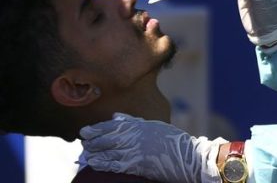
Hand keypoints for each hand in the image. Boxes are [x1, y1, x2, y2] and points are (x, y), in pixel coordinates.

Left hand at [79, 113, 223, 182]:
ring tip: (86, 154)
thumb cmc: (172, 140)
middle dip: (93, 141)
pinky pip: (114, 164)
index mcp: (140, 125)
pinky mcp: (136, 164)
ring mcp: (134, 150)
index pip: (112, 125)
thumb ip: (134, 121)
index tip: (85, 131)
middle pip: (107, 138)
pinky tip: (94, 164)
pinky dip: (102, 163)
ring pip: (108, 151)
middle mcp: (135, 136)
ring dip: (94, 152)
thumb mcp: (154, 125)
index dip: (97, 129)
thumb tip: (115, 117)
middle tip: (84, 143)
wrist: (187, 156)